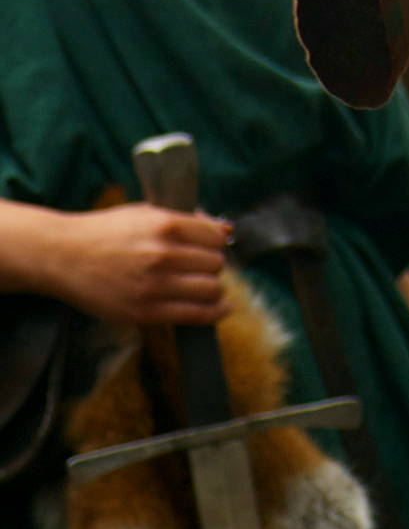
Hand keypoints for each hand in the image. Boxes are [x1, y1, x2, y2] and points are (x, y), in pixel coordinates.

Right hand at [40, 203, 230, 323]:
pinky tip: (218, 308)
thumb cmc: (106, 232)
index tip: (210, 248)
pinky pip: (194, 315)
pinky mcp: (145, 312)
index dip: (216, 243)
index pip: (216, 237)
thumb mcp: (146, 212)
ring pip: (210, 290)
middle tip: (201, 268)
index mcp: (165, 225)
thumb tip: (225, 230)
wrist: (63, 256)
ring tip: (203, 287)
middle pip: (216, 264)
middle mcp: (163, 255)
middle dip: (213, 266)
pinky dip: (212, 313)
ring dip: (213, 289)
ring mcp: (154, 286)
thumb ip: (187, 220)